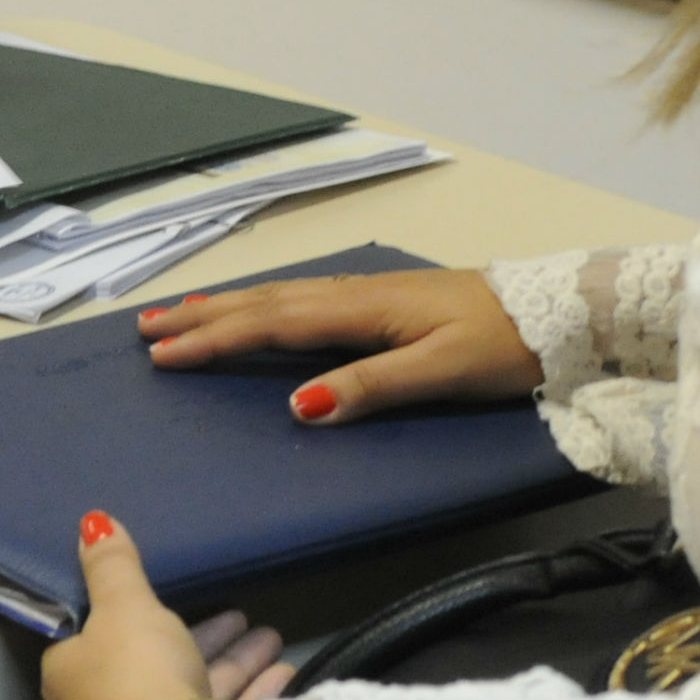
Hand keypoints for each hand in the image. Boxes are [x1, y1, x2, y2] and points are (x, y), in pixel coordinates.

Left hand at [42, 512, 294, 699]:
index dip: (133, 614)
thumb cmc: (138, 675)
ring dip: (236, 663)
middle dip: (205, 637)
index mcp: (71, 679)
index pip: (94, 640)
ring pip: (193, 693)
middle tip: (242, 616)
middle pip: (155, 665)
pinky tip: (285, 676)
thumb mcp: (125, 607)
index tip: (172, 597)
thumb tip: (90, 522)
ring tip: (273, 639)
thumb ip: (112, 567)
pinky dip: (250, 697)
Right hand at [139, 268, 540, 425]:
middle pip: (263, 303)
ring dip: (224, 306)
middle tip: (145, 330)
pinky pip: (299, 300)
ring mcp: (365, 294)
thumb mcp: (441, 372)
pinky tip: (254, 309)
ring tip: (177, 314)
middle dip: (202, 316)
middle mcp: (354, 294)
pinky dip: (261, 304)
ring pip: (278, 297)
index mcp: (362, 310)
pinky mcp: (378, 301)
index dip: (215, 339)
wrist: (553, 312)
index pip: (272, 324)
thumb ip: (371, 386)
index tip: (164, 355)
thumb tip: (299, 406)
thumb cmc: (503, 344)